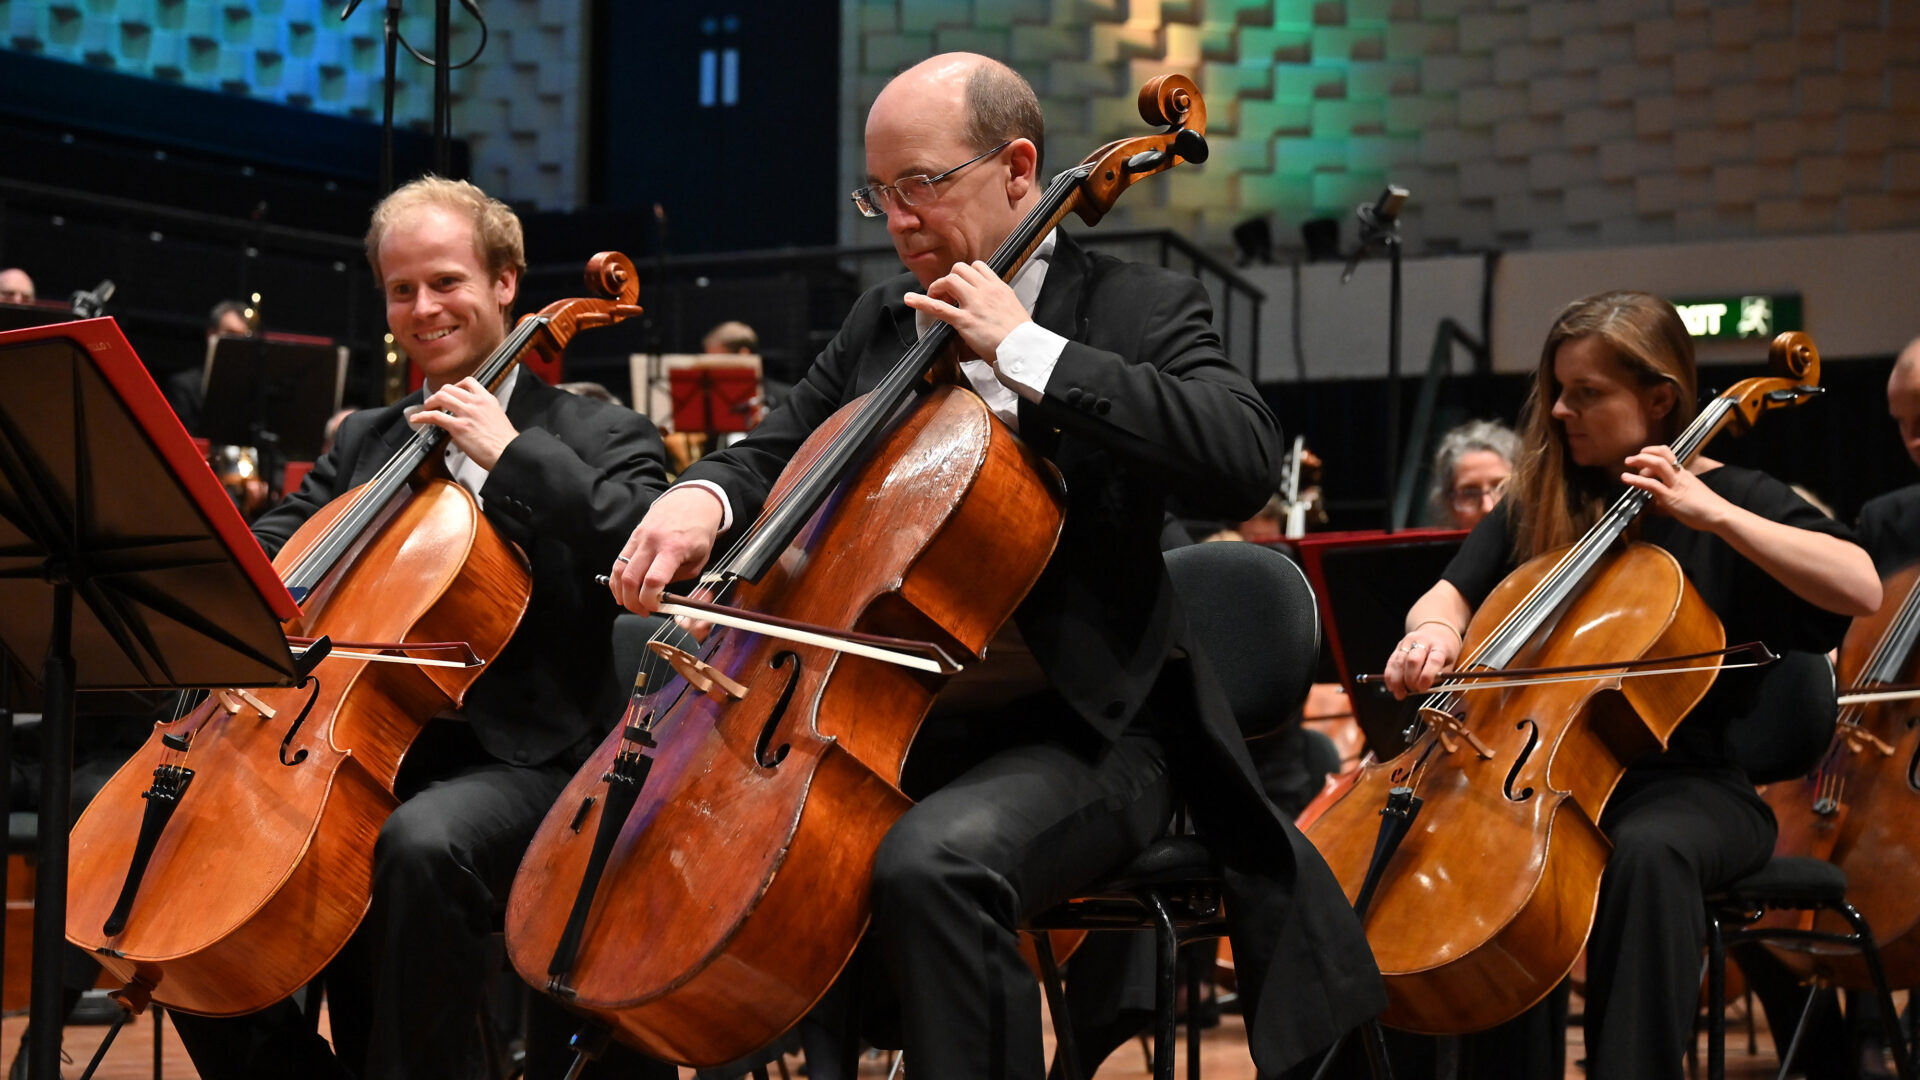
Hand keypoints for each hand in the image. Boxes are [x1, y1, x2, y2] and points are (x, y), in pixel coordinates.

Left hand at [411, 378, 518, 469]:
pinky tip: (417, 419)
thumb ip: (485, 413)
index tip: (451, 392)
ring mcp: (466, 414)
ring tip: (426, 408)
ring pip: (441, 397)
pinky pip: (434, 416)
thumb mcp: (498, 418)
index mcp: (487, 400)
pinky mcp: (458, 427)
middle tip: (435, 402)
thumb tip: (475, 418)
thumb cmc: (505, 443)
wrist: (508, 453)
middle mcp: (476, 403)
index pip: (468, 382)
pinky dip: (422, 416)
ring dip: (429, 402)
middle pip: (449, 388)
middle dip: (438, 394)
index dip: (455, 386)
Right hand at [609, 486, 725, 615]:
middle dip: (633, 602)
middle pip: (631, 579)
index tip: (654, 607)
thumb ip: (680, 578)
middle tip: (642, 610)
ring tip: (631, 603)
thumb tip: (661, 595)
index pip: (653, 580)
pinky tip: (622, 589)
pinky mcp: (633, 536)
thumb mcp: (700, 558)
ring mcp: (640, 538)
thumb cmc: (699, 529)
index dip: (650, 600)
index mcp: (673, 548)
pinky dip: (617, 578)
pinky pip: (619, 561)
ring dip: (621, 592)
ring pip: (619, 570)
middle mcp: (652, 542)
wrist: (693, 499)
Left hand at [902, 261, 1030, 364]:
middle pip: (960, 269)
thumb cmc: (1021, 336)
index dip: (966, 274)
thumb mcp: (1013, 310)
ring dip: (939, 287)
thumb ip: (999, 303)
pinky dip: (921, 301)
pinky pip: (938, 306)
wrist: (1024, 349)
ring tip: (936, 297)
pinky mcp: (964, 320)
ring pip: (950, 280)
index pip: (978, 267)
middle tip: (947, 293)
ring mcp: (974, 304)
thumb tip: (989, 309)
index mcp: (999, 288)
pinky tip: (910, 300)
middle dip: (950, 278)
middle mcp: (986, 291)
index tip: (962, 285)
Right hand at [1383, 623, 1459, 699]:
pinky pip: (1391, 662)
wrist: (1436, 631)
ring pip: (1399, 662)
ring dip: (1397, 681)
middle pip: (1413, 660)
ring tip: (1399, 694)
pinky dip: (1390, 676)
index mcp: (1440, 646)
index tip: (1422, 688)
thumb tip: (1421, 689)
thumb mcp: (1449, 664)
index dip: (1427, 676)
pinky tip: (1392, 687)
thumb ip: (1438, 676)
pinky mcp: (1398, 646)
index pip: (1434, 660)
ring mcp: (1408, 642)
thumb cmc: (1444, 652)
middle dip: (1410, 680)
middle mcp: (1423, 641)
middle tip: (1413, 691)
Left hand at [1621, 446, 1729, 531]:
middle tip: (1631, 458)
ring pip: (1657, 465)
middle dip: (1644, 453)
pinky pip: (1652, 485)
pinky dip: (1637, 480)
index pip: (1669, 454)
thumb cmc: (1707, 508)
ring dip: (1640, 461)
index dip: (1654, 451)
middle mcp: (1680, 475)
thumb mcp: (1691, 493)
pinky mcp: (1671, 497)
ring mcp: (1675, 485)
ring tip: (1627, 463)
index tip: (1644, 454)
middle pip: (1662, 454)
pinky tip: (1627, 479)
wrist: (1720, 515)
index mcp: (1684, 474)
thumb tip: (1662, 497)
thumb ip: (1676, 491)